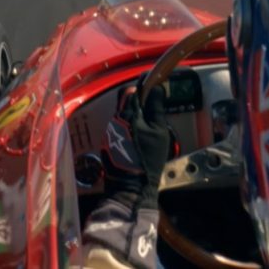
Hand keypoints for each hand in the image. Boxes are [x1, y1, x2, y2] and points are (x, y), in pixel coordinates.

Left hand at [100, 78, 169, 210]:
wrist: (131, 186)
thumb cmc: (147, 160)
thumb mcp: (159, 132)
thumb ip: (156, 108)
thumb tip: (157, 88)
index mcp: (128, 115)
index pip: (132, 90)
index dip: (143, 85)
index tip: (152, 83)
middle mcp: (115, 120)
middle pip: (125, 101)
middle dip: (138, 100)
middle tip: (152, 107)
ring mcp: (110, 131)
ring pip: (122, 114)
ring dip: (134, 114)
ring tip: (147, 126)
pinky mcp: (108, 141)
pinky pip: (119, 126)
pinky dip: (129, 127)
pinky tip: (138, 138)